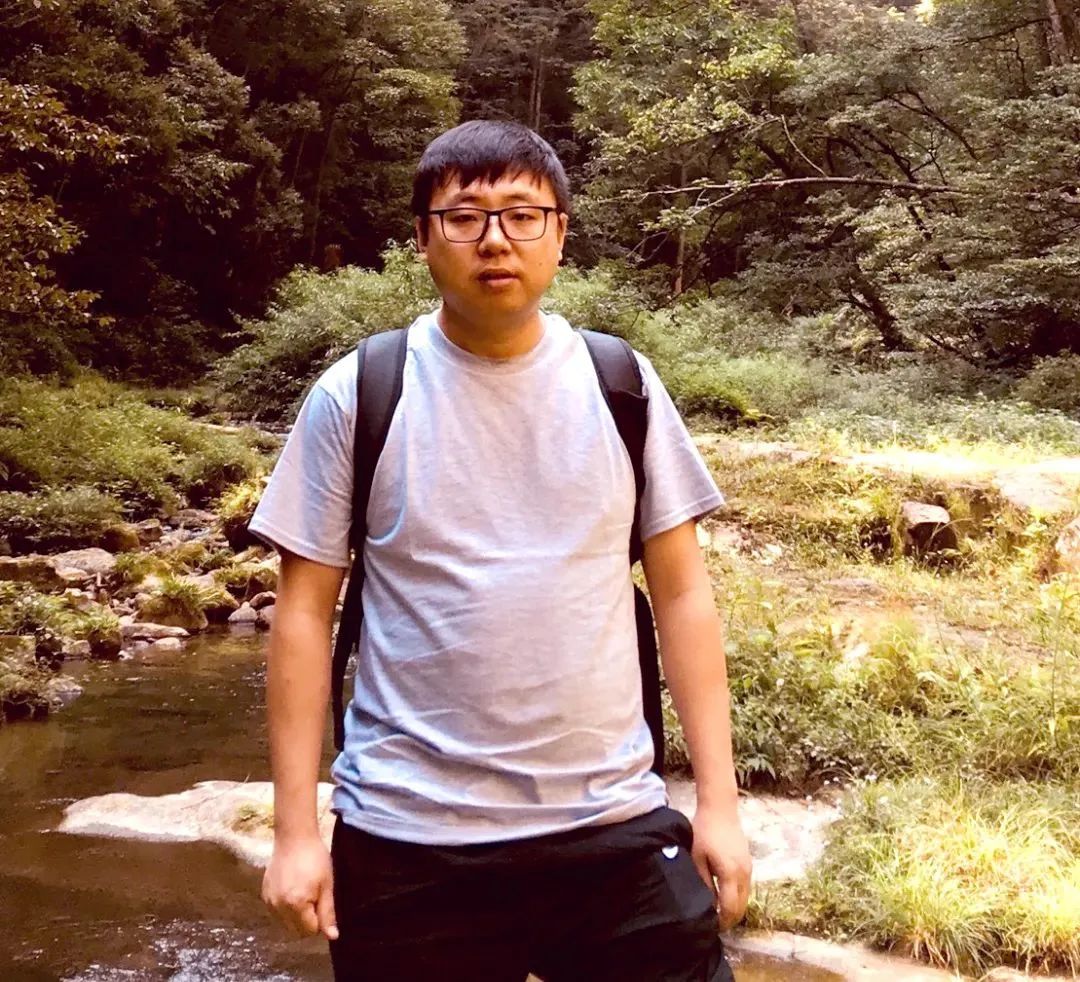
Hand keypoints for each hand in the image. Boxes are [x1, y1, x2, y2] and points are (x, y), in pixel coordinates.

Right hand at [261, 831, 338, 941]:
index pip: (310, 930)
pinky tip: (292, 888)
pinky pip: (277, 912)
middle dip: (307, 920)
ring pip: (285, 923)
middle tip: (314, 896)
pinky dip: (286, 907)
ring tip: (302, 890)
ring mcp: (269, 901)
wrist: (294, 837)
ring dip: (295, 915)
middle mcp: (279, 907)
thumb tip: (332, 936)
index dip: (319, 918)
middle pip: (296, 930)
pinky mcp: (264, 894)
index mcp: (296, 905)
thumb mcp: (327, 885)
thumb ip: (327, 913)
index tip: (321, 900)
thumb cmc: (315, 858)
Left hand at [690, 803, 751, 930]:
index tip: (711, 927)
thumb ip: (703, 882)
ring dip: (735, 908)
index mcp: (731, 873)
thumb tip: (707, 903)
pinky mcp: (749, 863)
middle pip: (742, 907)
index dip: (722, 922)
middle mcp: (744, 874)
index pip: (730, 908)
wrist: (720, 809)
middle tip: (715, 924)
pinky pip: (746, 888)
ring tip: (718, 912)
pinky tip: (724, 896)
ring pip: (746, 898)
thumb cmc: (705, 831)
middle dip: (730, 919)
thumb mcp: (698, 857)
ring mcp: (749, 868)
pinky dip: (738, 897)